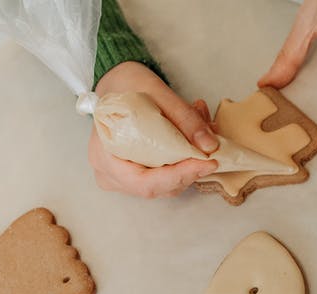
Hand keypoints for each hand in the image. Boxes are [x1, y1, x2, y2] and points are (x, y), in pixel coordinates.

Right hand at [89, 62, 218, 198]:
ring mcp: (121, 178)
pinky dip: (183, 164)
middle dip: (189, 171)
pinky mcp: (135, 175)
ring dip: (190, 166)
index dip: (178, 176)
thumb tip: (209, 145)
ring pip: (164, 186)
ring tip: (203, 136)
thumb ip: (184, 118)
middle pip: (157, 187)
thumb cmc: (127, 85)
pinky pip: (163, 178)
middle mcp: (110, 174)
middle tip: (211, 150)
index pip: (144, 182)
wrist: (116, 84)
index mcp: (105, 156)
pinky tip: (193, 143)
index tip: (207, 163)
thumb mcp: (156, 92)